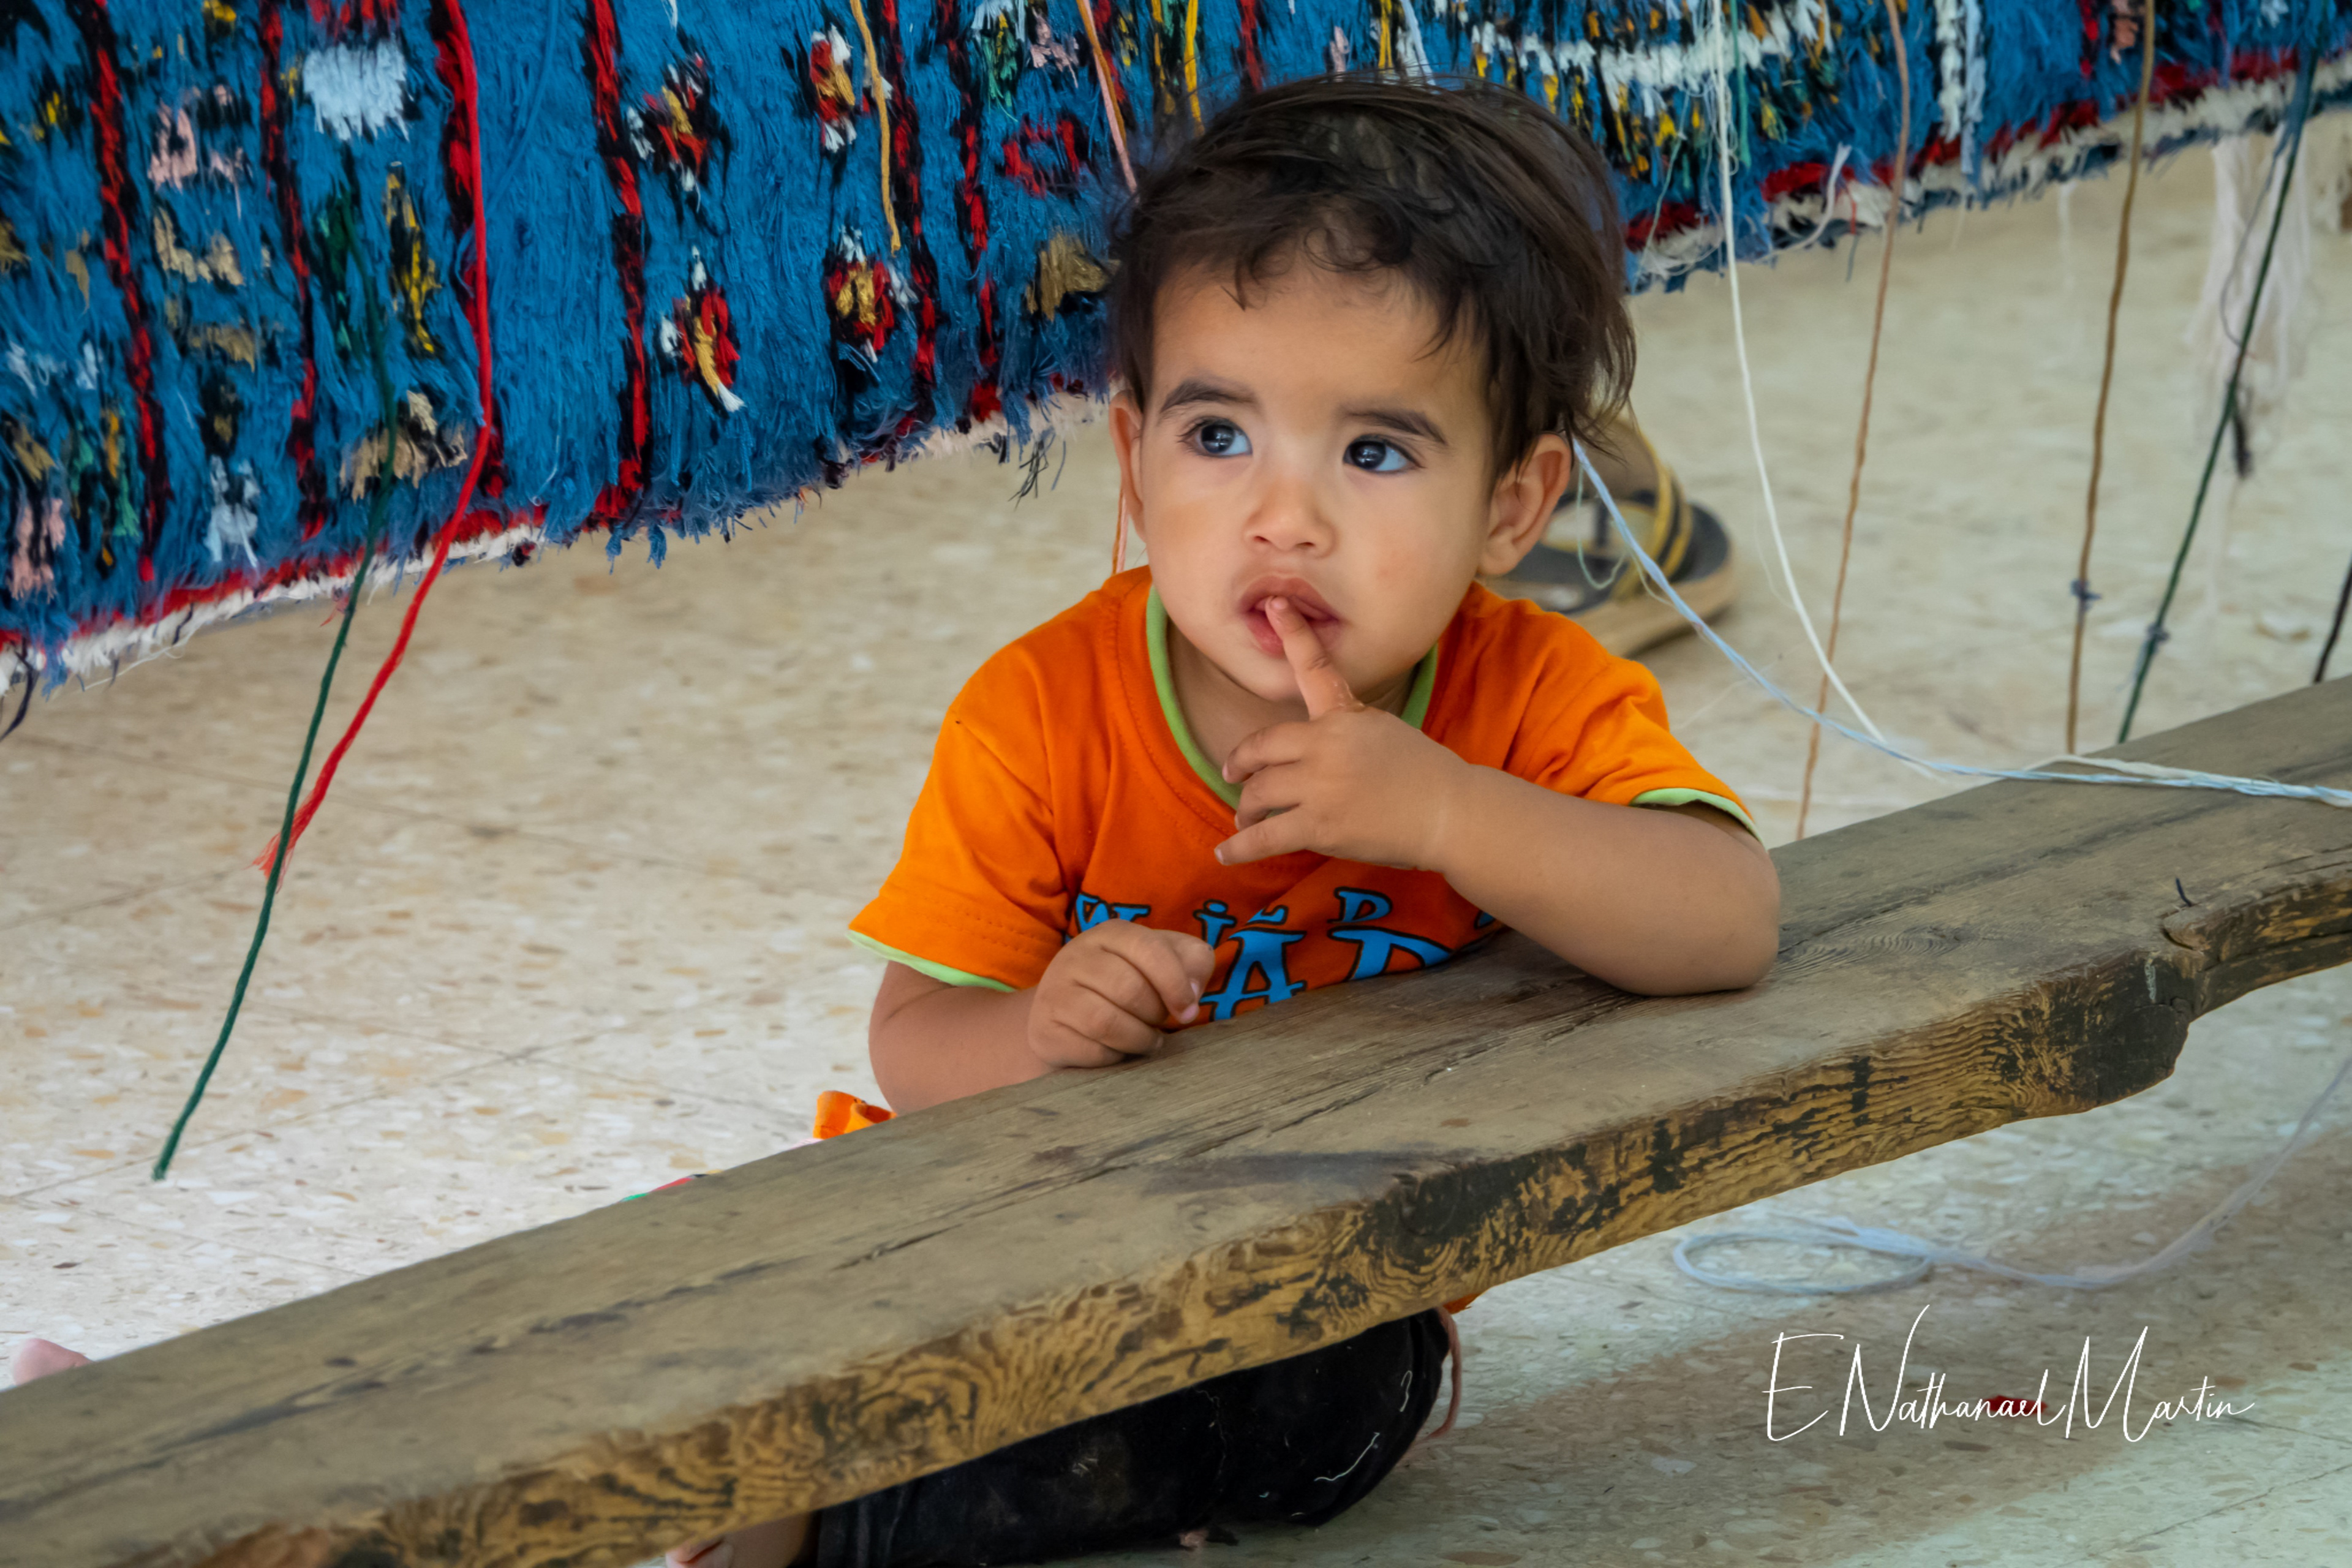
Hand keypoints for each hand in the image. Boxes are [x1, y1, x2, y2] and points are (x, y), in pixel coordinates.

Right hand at [1029, 919, 1215, 1068]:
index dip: (1176, 983)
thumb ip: (1193, 962)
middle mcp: (1076, 956)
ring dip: (1138, 1039)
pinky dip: (1114, 1057)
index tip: (1189, 1010)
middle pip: (1129, 989)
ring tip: (1145, 1039)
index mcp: (1111, 933)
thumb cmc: (1129, 985)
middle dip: (1155, 1014)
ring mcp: (1055, 992)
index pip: (1149, 949)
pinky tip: (1116, 1050)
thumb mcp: (1164, 963)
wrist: (1067, 1015)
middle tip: (1157, 1022)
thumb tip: (1192, 990)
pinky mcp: (1045, 1030)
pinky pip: (1090, 1050)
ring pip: (1107, 1023)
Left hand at [1215, 597, 1469, 868]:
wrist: (1448, 812)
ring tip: (1245, 816)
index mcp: (1344, 716)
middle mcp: (1326, 745)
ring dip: (1246, 807)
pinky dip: (1239, 847)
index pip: (1314, 668)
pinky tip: (1224, 853)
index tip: (1274, 604)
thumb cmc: (1420, 772)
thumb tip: (1304, 743)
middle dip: (1241, 764)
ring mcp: (1321, 786)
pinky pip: (1264, 836)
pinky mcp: (1320, 826)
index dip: (1293, 633)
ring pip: (1258, 793)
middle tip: (1234, 773)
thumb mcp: (1381, 729)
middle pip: (1260, 748)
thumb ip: (1341, 725)